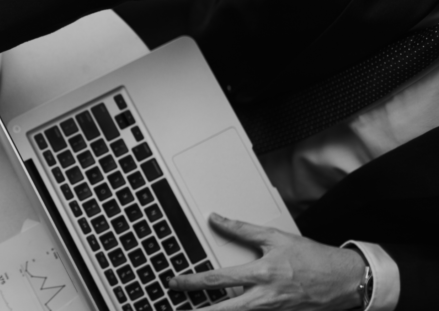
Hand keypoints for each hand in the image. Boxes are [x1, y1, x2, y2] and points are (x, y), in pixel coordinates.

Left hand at [169, 213, 365, 310]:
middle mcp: (265, 297)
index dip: (193, 281)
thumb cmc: (314, 258)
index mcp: (261, 274)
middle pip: (224, 309)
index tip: (175, 282)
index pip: (218, 279)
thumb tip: (216, 219)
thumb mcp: (276, 237)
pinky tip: (230, 309)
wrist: (347, 280)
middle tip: (178, 306)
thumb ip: (242, 229)